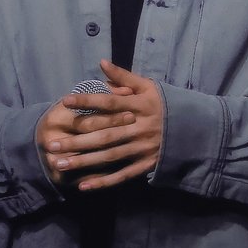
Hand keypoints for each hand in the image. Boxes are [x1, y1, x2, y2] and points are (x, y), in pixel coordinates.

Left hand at [45, 60, 164, 190]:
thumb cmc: (166, 104)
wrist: (195, 130)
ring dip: (83, 161)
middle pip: (104, 134)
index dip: (88, 101)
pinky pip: (122, 175)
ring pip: (109, 156)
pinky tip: (83, 184)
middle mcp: (140, 127)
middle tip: (52, 142)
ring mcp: (143, 148)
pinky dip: (103, 182)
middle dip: (77, 139)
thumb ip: (125, 77)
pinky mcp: (146, 165)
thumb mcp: (150, 87)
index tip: (65, 101)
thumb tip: (102, 63)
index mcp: (141, 105)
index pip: (111, 103)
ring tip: (59, 163)